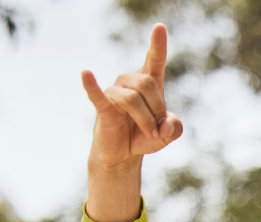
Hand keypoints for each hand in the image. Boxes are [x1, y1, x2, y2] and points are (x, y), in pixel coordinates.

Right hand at [80, 23, 182, 221]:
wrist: (124, 154)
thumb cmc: (144, 137)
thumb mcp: (167, 134)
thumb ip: (175, 128)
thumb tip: (166, 123)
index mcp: (149, 83)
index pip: (154, 60)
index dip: (157, 44)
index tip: (159, 27)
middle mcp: (130, 82)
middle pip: (147, 84)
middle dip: (157, 109)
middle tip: (159, 130)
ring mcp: (115, 92)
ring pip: (132, 98)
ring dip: (146, 120)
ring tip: (150, 135)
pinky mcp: (103, 107)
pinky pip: (97, 94)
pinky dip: (91, 85)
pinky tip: (86, 73)